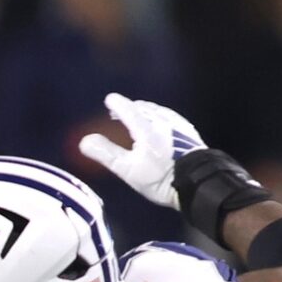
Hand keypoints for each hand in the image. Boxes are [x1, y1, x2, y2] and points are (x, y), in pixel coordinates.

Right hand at [77, 92, 207, 209]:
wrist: (197, 181)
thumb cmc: (160, 177)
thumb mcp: (128, 169)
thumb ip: (106, 153)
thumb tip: (85, 141)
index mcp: (145, 127)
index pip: (128, 109)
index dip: (117, 103)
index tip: (109, 99)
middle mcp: (161, 121)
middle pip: (143, 108)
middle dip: (129, 108)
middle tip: (118, 113)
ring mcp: (177, 125)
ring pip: (157, 111)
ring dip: (144, 111)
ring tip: (137, 117)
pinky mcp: (188, 131)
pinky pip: (169, 117)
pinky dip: (158, 117)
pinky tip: (160, 124)